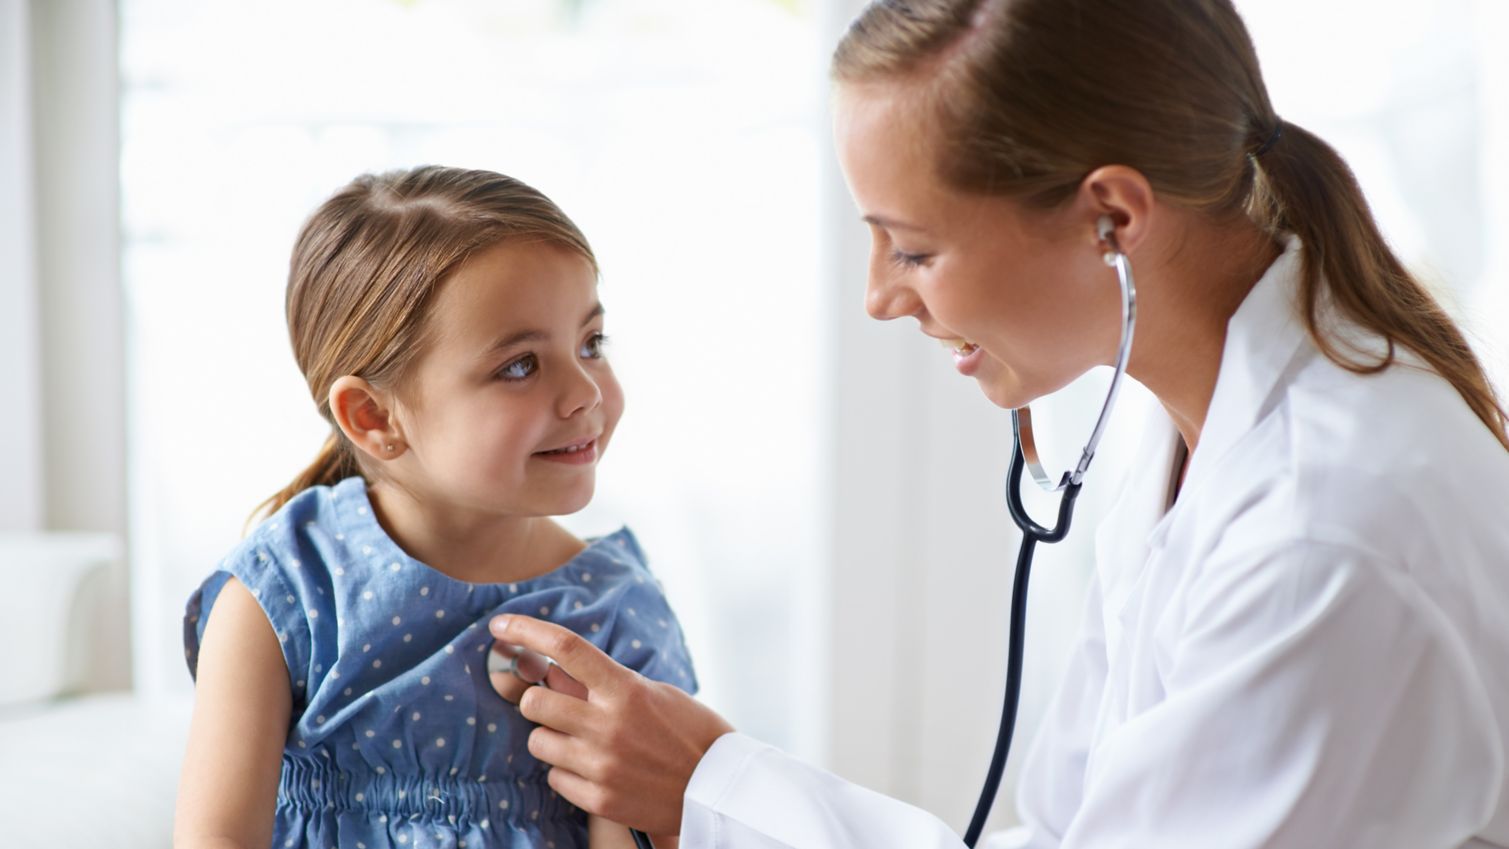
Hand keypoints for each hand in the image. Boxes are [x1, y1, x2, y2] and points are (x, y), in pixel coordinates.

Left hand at [488, 614, 733, 835]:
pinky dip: (567, 771)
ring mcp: (601, 764)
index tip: (501, 624)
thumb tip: (555, 671)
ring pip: (538, 741)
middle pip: (534, 701)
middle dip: (538, 701)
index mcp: (625, 689)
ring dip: (551, 738)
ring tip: (583, 742)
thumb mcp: (652, 693)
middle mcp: (608, 725)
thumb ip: (604, 684)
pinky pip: (554, 778)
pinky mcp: (598, 799)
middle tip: (557, 706)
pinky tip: (596, 769)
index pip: (566, 648)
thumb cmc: (689, 732)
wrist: (718, 788)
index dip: (526, 629)